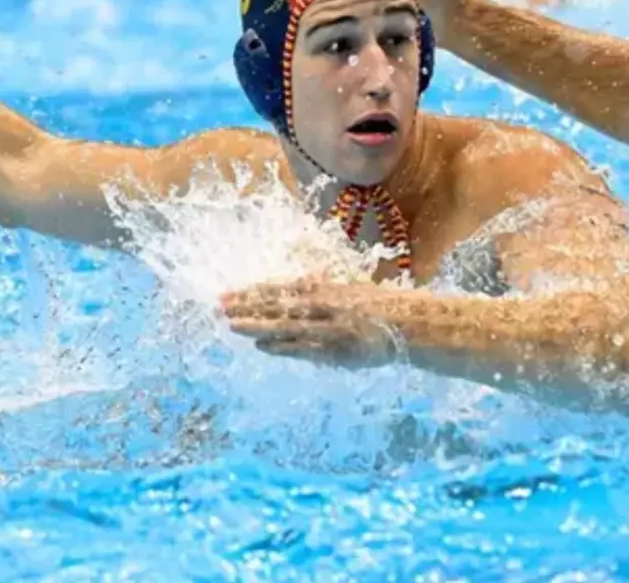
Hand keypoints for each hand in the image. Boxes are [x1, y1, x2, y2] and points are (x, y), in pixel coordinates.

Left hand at [220, 278, 396, 369]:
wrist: (408, 324)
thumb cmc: (379, 305)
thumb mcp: (348, 288)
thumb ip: (323, 287)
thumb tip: (302, 279)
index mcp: (323, 288)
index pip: (279, 288)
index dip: (252, 291)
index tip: (230, 293)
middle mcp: (321, 305)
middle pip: (276, 305)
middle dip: (247, 306)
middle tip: (221, 308)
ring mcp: (326, 328)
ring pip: (284, 326)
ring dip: (257, 326)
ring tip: (233, 326)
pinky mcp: (334, 349)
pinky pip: (302, 348)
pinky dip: (280, 347)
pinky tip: (261, 346)